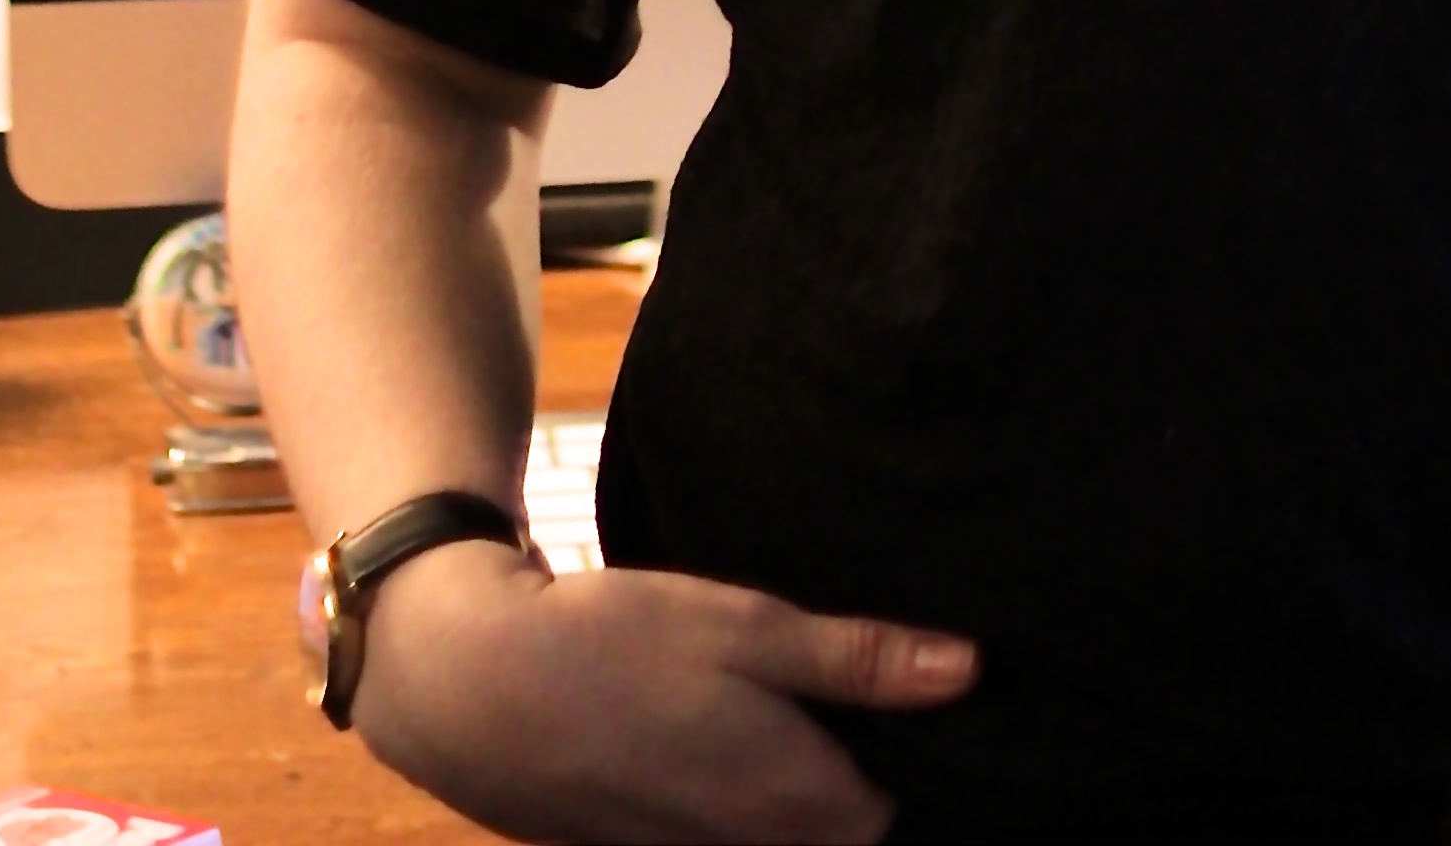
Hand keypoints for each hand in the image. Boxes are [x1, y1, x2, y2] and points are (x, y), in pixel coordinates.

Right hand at [355, 534, 978, 842]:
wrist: (479, 688)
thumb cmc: (623, 642)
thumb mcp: (751, 626)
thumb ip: (860, 659)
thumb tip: (970, 671)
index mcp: (800, 805)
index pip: (898, 815)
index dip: (920, 760)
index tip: (932, 708)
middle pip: (842, 835)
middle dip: (864, 783)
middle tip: (874, 706)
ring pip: (782, 841)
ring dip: (802, 795)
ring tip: (804, 718)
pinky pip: (726, 839)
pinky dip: (744, 805)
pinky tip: (725, 737)